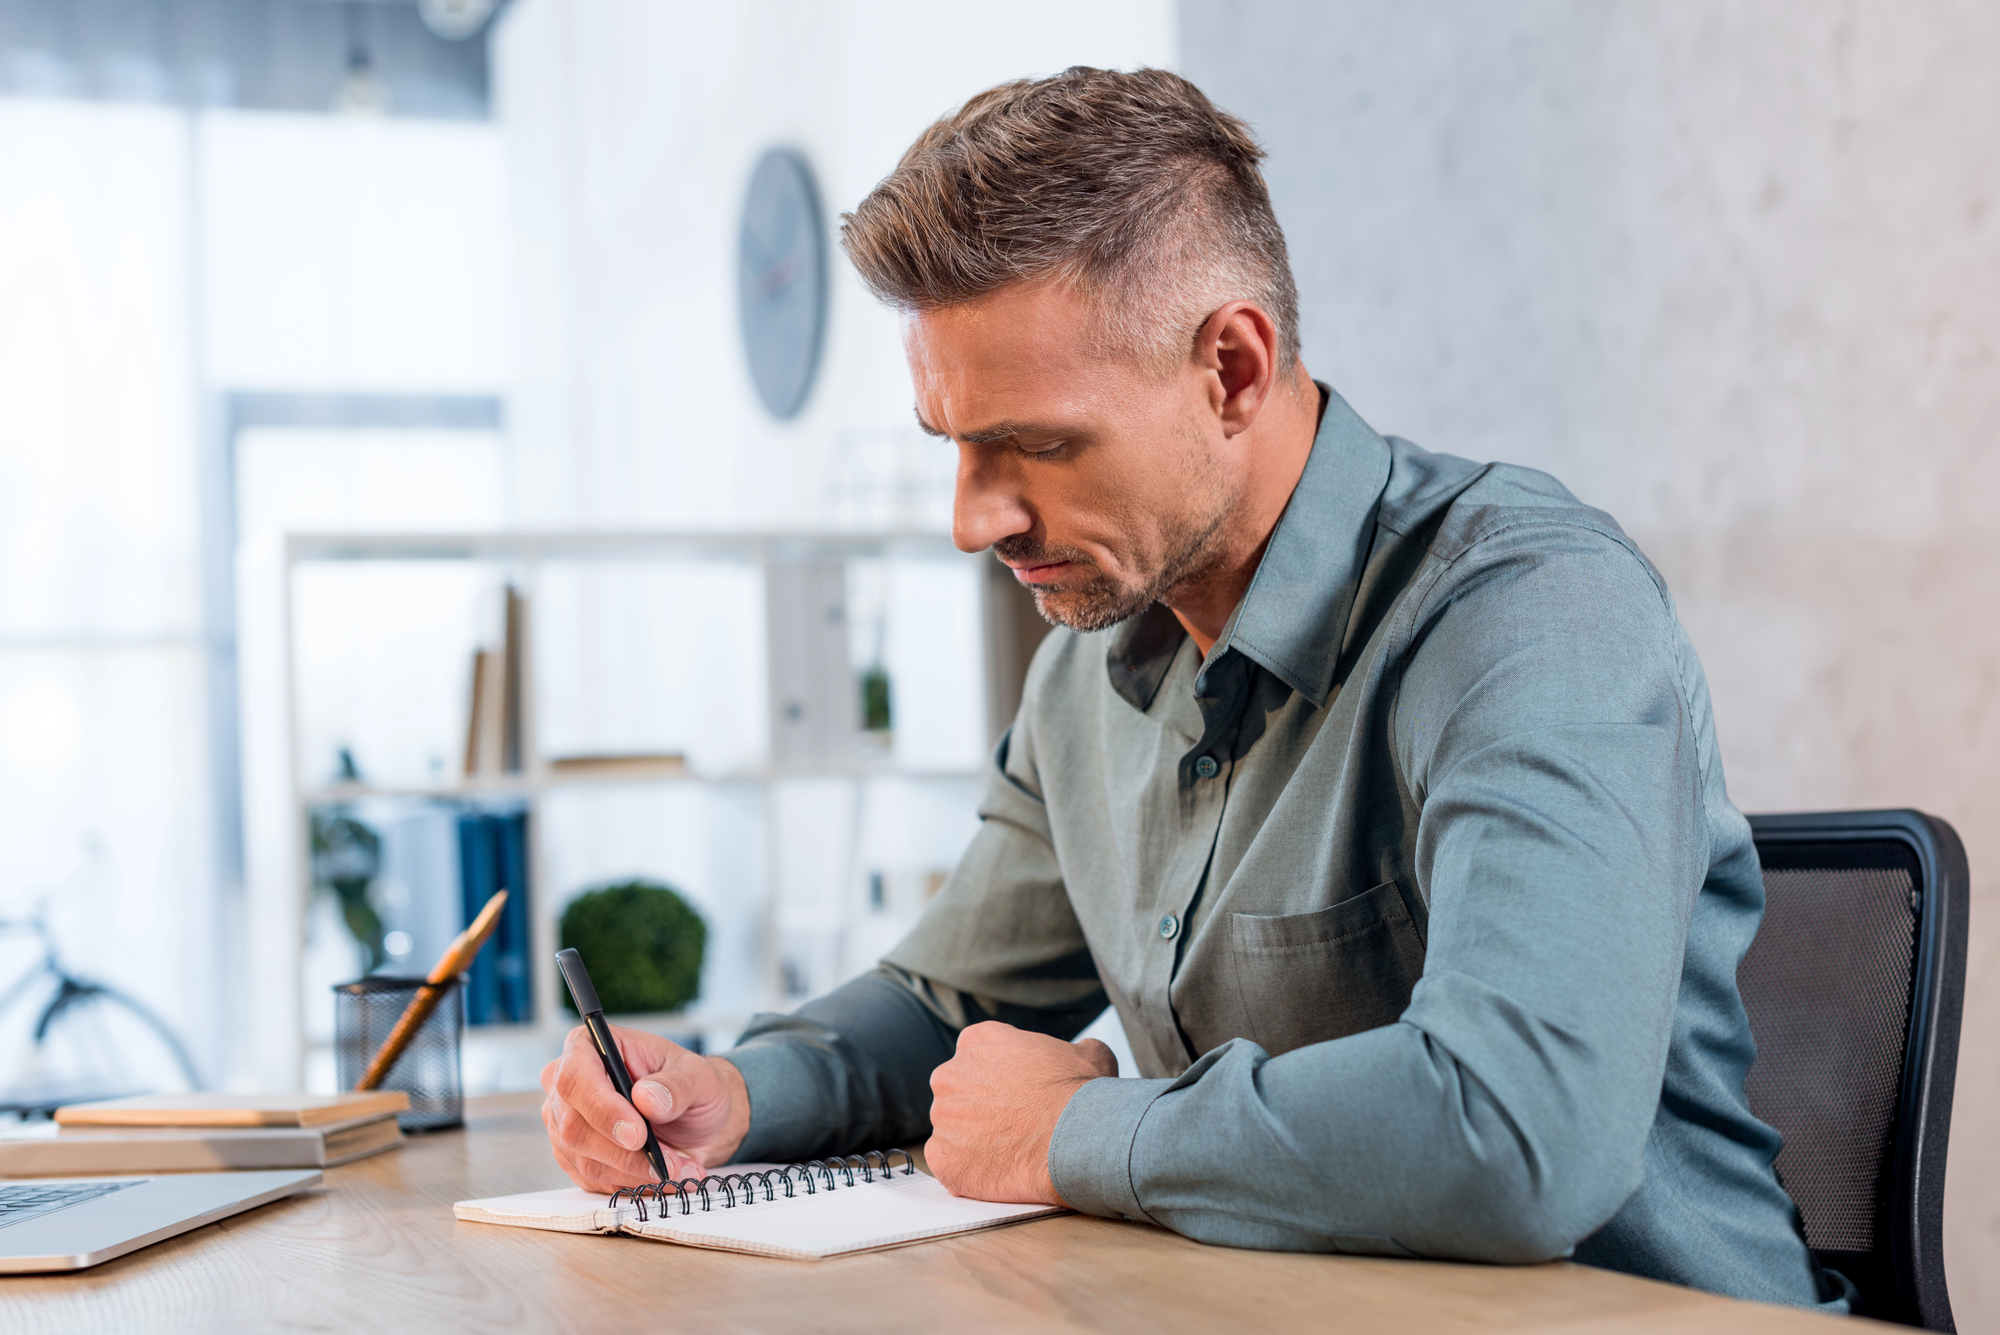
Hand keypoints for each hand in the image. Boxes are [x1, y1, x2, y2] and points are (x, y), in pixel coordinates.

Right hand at [540, 1024, 750, 1192]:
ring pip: (585, 1160)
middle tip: (669, 1162)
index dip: (602, 1109)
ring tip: (678, 1167)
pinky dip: (631, 1183)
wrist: (691, 1118)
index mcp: (589, 1046)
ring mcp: (564, 1123)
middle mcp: (567, 1084)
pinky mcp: (573, 1157)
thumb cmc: (689, 1085)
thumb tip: (647, 1098)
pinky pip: (593, 1181)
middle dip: (625, 1152)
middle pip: (574, 1127)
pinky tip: (660, 1176)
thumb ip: (677, 1085)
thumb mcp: (698, 1076)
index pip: (575, 1078)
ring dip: (635, 1172)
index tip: (637, 1135)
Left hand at [925, 1021, 1116, 1205]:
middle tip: (1014, 1125)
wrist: (1077, 1139)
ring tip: (1012, 1151)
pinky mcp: (943, 1159)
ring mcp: (943, 1118)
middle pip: (957, 1092)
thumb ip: (1072, 1047)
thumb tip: (1080, 1051)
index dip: (998, 1077)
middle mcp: (949, 1075)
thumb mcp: (1088, 1053)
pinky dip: (968, 1169)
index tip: (1017, 1094)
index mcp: (977, 1040)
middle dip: (980, 1107)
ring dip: (974, 1140)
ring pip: (952, 1130)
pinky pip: (948, 1163)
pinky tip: (998, 1170)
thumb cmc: (1083, 1094)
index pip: (976, 1056)